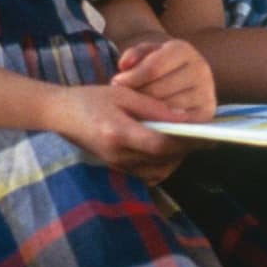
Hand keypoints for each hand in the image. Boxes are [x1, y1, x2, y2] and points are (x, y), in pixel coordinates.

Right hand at [43, 82, 200, 183]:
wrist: (60, 114)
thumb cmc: (91, 99)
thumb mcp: (123, 94)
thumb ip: (154, 108)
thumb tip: (185, 117)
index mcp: (118, 133)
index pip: (159, 144)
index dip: (185, 141)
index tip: (206, 135)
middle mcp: (118, 154)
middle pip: (162, 159)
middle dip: (185, 149)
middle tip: (205, 137)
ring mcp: (116, 165)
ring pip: (158, 169)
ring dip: (176, 158)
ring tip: (188, 141)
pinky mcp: (117, 168)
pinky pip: (148, 172)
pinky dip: (163, 163)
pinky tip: (169, 148)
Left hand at [111, 37, 216, 120]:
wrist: (183, 78)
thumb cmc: (159, 65)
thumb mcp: (146, 53)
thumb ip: (133, 55)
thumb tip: (124, 66)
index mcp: (184, 50)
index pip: (153, 67)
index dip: (131, 78)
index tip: (116, 83)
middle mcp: (200, 69)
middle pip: (158, 90)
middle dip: (137, 96)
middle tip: (124, 100)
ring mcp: (206, 92)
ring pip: (167, 109)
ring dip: (148, 112)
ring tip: (135, 109)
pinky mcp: (207, 112)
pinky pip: (179, 123)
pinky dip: (163, 123)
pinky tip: (151, 119)